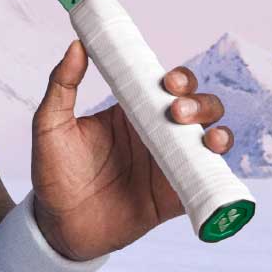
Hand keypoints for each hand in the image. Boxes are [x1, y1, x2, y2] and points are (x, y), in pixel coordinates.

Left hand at [28, 40, 232, 259]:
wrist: (58, 226)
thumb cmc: (54, 173)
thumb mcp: (50, 124)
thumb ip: (62, 85)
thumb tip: (77, 45)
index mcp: (132, 111)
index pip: (166, 85)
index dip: (178, 79)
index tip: (168, 82)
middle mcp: (157, 134)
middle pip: (196, 107)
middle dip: (198, 103)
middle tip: (175, 112)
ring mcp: (170, 164)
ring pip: (209, 137)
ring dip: (216, 129)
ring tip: (201, 136)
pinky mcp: (176, 194)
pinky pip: (209, 179)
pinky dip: (220, 168)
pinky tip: (215, 162)